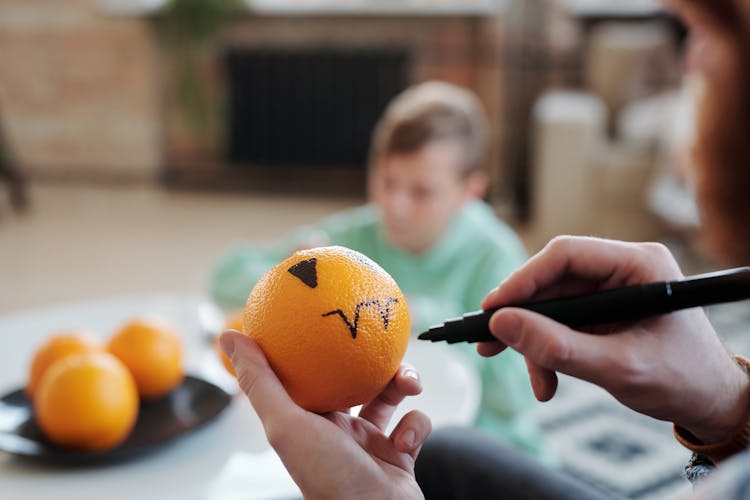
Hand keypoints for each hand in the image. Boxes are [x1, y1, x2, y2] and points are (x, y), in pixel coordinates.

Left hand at [220, 330, 430, 499]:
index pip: (306, 374)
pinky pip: (414, 424)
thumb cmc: (328, 476)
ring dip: (403, 384)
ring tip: (410, 384)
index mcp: (308, 421)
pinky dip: (417, 427)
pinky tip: (407, 439)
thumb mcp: (286, 423)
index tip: (322, 316)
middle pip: (353, 380)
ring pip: (389, 396)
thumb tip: (228, 333)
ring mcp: (369, 442)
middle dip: (369, 360)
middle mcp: (337, 430)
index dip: (312, 346)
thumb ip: (260, 381)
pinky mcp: (400, 454)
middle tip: (381, 343)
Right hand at [479, 236, 749, 444]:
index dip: (523, 280)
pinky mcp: (602, 313)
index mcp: (639, 265)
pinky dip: (548, 352)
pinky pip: (561, 325)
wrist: (710, 404)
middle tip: (489, 343)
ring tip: (537, 381)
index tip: (491, 310)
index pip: (566, 255)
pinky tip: (548, 380)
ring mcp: (611, 291)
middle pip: (552, 281)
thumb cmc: (682, 381)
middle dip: (522, 318)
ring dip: (535, 344)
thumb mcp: (617, 367)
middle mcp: (622, 269)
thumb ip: (558, 347)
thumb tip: (501, 324)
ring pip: (551, 306)